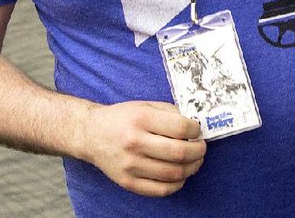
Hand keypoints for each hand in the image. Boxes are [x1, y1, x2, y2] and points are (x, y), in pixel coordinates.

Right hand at [81, 101, 205, 196]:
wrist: (92, 134)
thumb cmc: (123, 118)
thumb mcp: (146, 105)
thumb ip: (170, 113)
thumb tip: (194, 126)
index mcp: (141, 119)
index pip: (179, 128)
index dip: (195, 130)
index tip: (197, 130)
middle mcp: (135, 142)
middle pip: (179, 153)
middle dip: (199, 151)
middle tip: (202, 147)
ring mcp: (131, 165)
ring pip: (173, 173)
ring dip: (192, 168)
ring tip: (196, 161)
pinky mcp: (128, 182)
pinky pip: (160, 190)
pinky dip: (177, 184)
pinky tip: (181, 175)